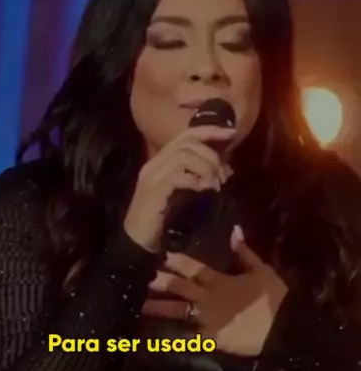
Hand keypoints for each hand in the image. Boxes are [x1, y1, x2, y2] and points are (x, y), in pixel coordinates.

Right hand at [123, 123, 234, 251]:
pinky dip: (195, 180)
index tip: (230, 133)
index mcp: (161, 161)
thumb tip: (226, 170)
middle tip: (222, 176)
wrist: (139, 240)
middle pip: (187, 143)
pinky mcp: (153, 191)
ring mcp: (152, 176)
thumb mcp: (185, 193)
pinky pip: (178, 176)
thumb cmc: (163, 218)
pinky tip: (203, 190)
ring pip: (183, 156)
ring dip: (205, 167)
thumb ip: (200, 177)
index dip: (210, 130)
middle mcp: (155, 163)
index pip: (186, 135)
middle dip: (211, 155)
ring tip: (214, 185)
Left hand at [142, 226, 287, 355]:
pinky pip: (188, 339)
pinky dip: (173, 340)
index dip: (175, 260)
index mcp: (220, 280)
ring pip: (177, 311)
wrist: (284, 328)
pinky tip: (156, 341)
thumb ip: (245, 252)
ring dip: (158, 307)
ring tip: (138, 305)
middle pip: (179, 287)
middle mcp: (208, 298)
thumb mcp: (263, 270)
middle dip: (158, 281)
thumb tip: (233, 231)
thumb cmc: (275, 298)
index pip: (193, 267)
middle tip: (139, 276)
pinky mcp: (211, 340)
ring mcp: (207, 319)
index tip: (158, 253)